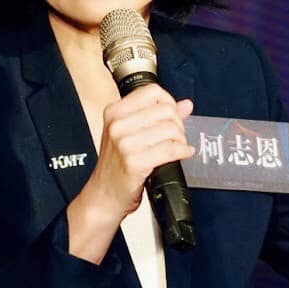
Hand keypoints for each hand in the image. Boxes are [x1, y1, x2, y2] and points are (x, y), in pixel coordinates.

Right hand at [67, 85, 193, 261]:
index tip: (172, 115)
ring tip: (177, 147)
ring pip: (170, 129)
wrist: (103, 196)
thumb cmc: (115, 166)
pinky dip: (182, 151)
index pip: (152, 91)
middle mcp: (117, 125)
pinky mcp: (134, 162)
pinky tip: (182, 153)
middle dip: (178, 124)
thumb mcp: (130, 134)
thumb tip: (185, 105)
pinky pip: (170, 149)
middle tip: (176, 136)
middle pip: (165, 110)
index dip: (169, 102)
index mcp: (115, 112)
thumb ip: (158, 116)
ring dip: (181, 139)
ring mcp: (124, 143)